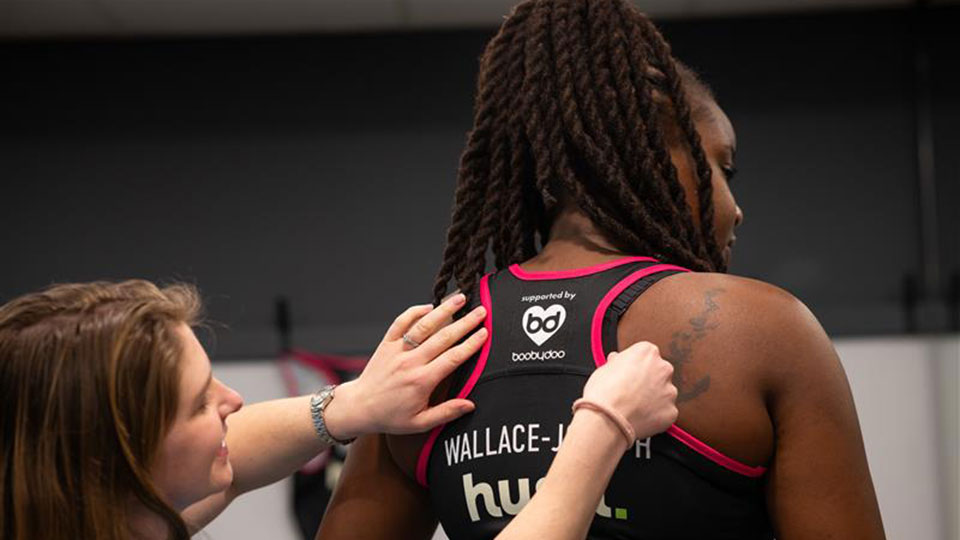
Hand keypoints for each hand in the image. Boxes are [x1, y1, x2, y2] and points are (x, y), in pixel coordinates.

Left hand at [324, 293, 487, 438]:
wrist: (358, 408)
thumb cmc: (390, 417)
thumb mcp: (420, 423)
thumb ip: (446, 412)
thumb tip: (470, 405)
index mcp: (422, 381)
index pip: (453, 358)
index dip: (471, 344)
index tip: (485, 333)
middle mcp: (410, 362)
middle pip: (443, 337)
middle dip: (465, 323)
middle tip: (481, 311)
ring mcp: (397, 351)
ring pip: (424, 325)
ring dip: (443, 310)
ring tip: (459, 298)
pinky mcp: (386, 344)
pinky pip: (400, 323)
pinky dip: (414, 312)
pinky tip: (429, 306)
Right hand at [579, 341, 677, 441]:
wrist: (607, 419)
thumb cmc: (604, 392)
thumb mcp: (604, 368)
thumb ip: (618, 362)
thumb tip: (617, 362)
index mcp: (647, 352)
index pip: (645, 355)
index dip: (635, 366)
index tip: (627, 374)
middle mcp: (663, 368)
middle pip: (659, 373)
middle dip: (648, 381)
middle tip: (631, 391)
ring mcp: (670, 391)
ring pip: (663, 393)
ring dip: (653, 399)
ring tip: (633, 407)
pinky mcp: (671, 411)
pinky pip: (665, 412)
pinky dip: (655, 415)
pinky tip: (640, 417)